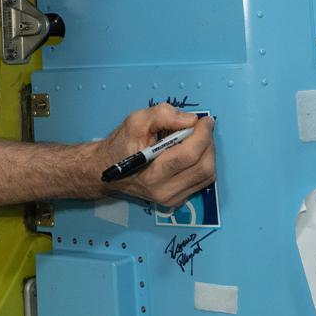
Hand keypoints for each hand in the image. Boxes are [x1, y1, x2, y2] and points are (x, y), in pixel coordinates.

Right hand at [93, 104, 215, 207]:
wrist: (106, 171)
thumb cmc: (121, 144)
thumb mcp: (136, 121)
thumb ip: (163, 115)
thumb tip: (191, 120)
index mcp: (152, 173)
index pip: (189, 155)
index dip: (203, 135)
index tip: (205, 120)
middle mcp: (165, 191)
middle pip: (204, 167)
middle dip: (208, 143)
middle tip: (202, 128)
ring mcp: (172, 199)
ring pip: (207, 176)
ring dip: (209, 153)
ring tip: (197, 139)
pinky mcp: (177, 200)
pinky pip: (202, 182)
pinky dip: (204, 163)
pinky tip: (193, 152)